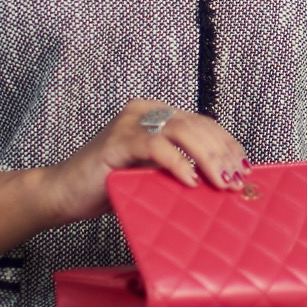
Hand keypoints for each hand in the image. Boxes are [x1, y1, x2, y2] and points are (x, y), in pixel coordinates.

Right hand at [0, 107, 247, 265]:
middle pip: (197, 125)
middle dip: (223, 153)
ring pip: (182, 131)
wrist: (62, 195)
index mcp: (155, 115)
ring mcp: (130, 123)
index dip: (227, 143)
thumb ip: (180, 171)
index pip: (203, 123)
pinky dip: (178, 164)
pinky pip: (157, 146)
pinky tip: (191, 181)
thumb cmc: (107, 189)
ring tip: (222, 182)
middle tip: (238, 180)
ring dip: (208, 157)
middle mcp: (144, 111)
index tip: (245, 167)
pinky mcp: (117, 141)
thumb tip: (221, 183)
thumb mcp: (152, 176)